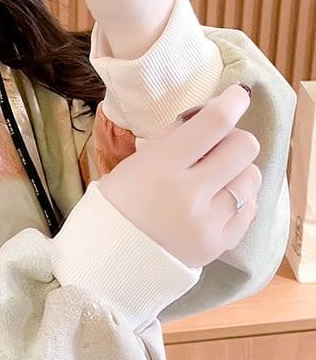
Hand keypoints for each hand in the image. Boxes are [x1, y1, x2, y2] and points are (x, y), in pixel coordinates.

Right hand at [96, 84, 261, 268]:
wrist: (107, 262)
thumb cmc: (116, 208)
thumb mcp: (132, 166)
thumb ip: (170, 142)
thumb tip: (204, 117)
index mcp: (160, 168)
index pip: (214, 123)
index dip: (232, 102)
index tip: (237, 97)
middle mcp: (188, 195)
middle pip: (243, 147)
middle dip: (232, 141)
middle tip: (215, 149)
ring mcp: (207, 223)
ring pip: (251, 178)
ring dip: (236, 173)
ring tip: (213, 182)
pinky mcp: (218, 245)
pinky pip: (249, 210)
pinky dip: (237, 202)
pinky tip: (216, 204)